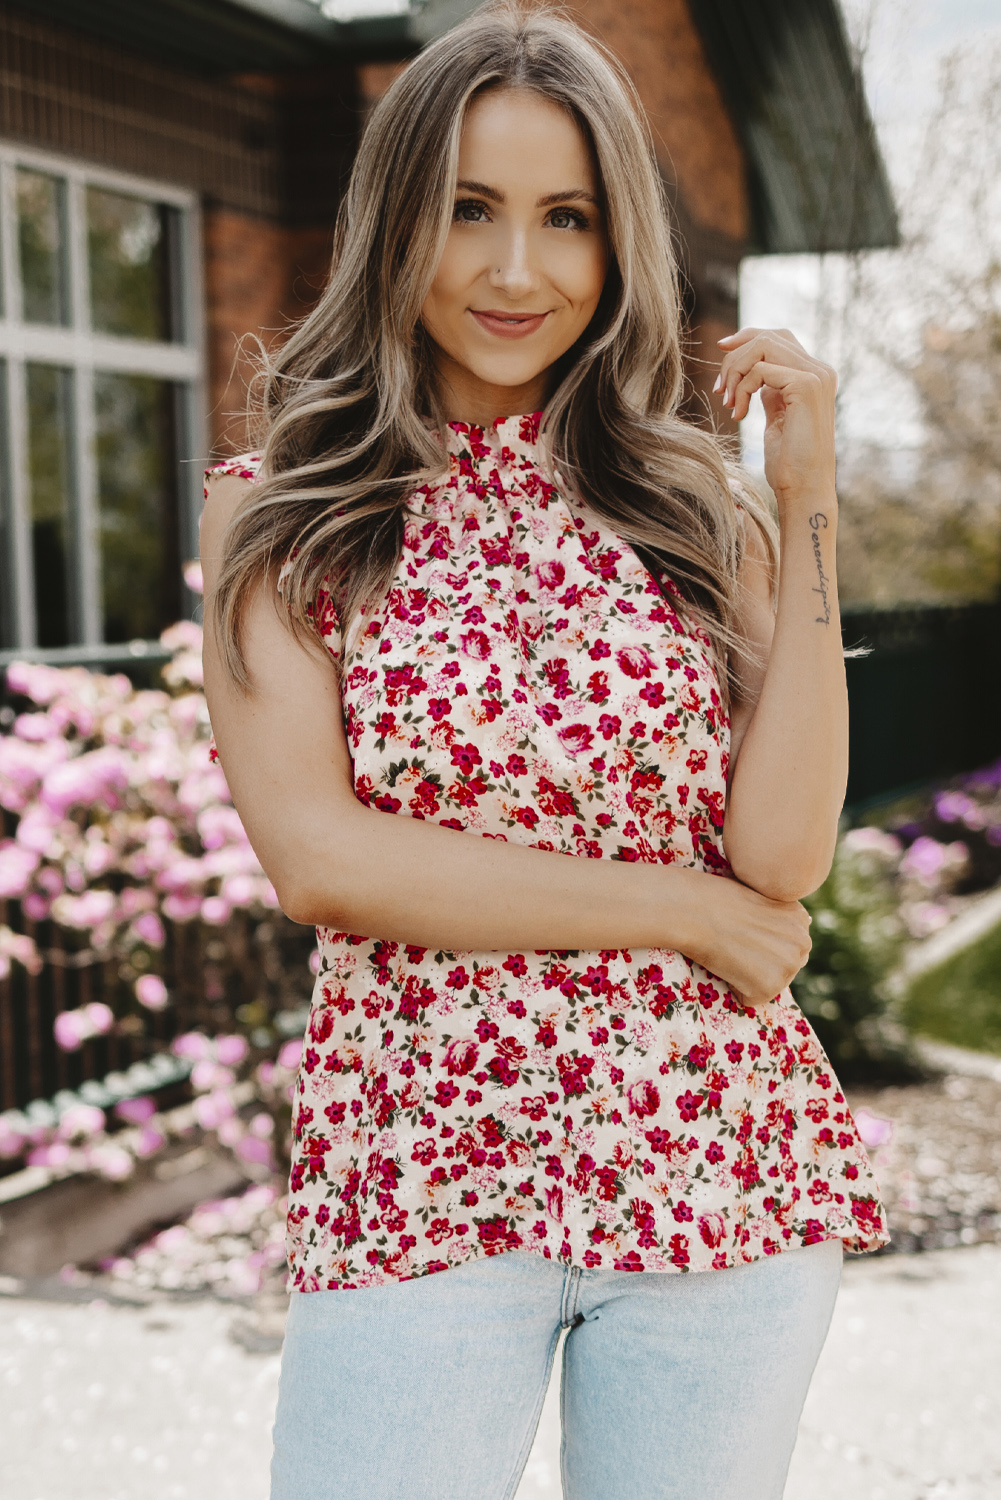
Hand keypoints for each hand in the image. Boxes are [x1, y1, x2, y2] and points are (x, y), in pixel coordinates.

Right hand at [676, 869, 812, 1007]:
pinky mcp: (771, 986)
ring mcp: (790, 965)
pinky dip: (734, 988)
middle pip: (784, 967)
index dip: (759, 942)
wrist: (693, 909)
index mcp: (799, 917)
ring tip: (730, 951)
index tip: (742, 930)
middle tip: (734, 943)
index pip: (785, 945)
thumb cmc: (712, 898)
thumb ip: (772, 918)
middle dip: (760, 962)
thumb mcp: (755, 898)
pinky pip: (750, 998)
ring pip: (769, 984)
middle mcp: (803, 942)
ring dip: (747, 976)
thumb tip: (768, 940)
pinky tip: (725, 964)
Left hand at [714, 327, 836, 506]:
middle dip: (735, 357)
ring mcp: (816, 376)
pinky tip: (739, 414)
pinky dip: (742, 388)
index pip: (779, 338)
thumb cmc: (789, 463)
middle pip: (768, 337)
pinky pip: (760, 369)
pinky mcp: (806, 386)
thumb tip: (755, 373)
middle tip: (720, 390)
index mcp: (814, 376)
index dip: (747, 338)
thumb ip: (772, 392)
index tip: (721, 350)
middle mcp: (820, 371)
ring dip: (735, 371)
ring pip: (763, 346)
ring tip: (729, 403)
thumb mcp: (777, 418)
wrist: (804, 488)